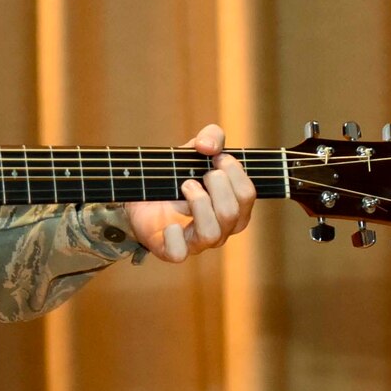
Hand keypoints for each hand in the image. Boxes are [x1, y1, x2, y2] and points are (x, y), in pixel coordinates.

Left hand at [126, 124, 256, 263]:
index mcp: (234, 208)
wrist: (142, 192)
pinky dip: (174, 236)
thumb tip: (208, 147)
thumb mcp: (196, 149)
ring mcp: (197, 243)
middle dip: (216, 185)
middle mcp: (221, 229)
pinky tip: (169, 222)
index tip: (216, 157)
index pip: (247, 195)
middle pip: (232, 213)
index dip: (234, 171)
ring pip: (211, 233)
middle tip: (202, 173)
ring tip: (185, 186)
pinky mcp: (172, 250)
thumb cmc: (178, 175)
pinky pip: (179, 253)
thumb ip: (212, 137)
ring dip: (199, 203)